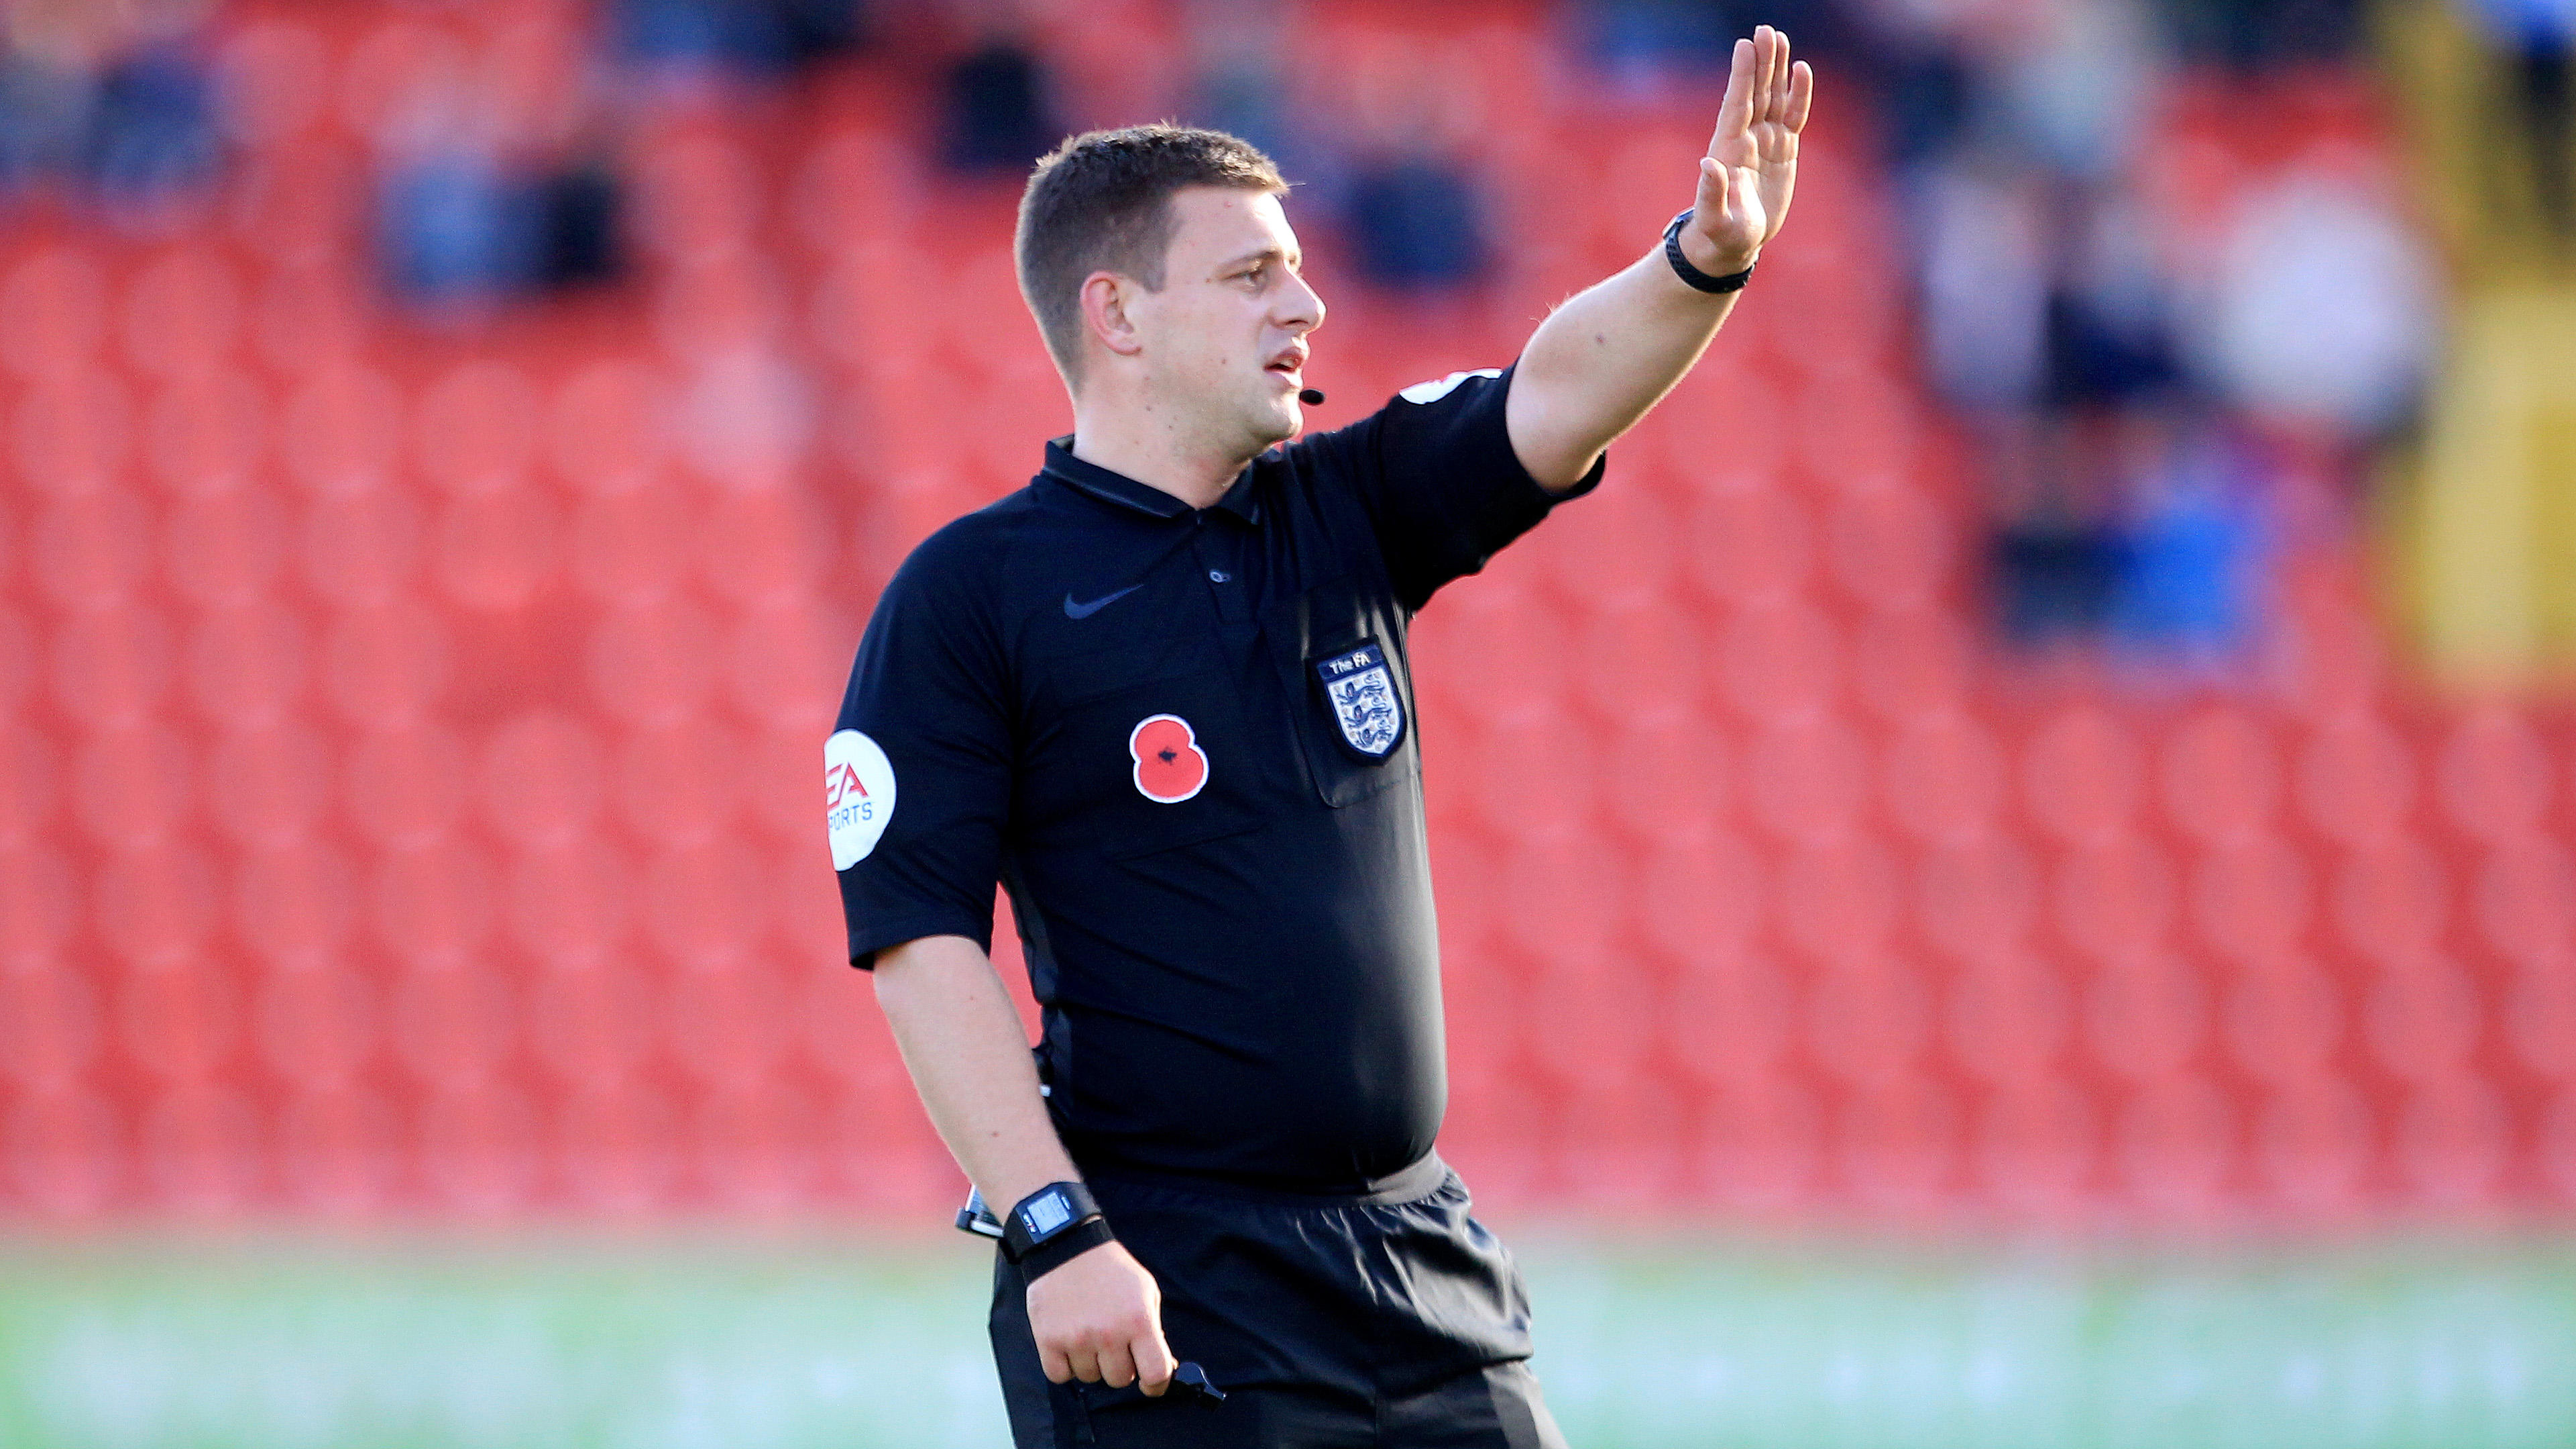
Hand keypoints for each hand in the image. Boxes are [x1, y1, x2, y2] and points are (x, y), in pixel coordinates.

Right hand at [1025, 1239, 1177, 1396]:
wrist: (1067, 1248)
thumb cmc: (1110, 1270)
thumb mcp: (1145, 1291)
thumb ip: (1153, 1328)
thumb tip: (1159, 1367)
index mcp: (1138, 1320)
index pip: (1156, 1373)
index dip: (1156, 1385)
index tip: (1150, 1384)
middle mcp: (1109, 1333)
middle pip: (1119, 1379)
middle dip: (1119, 1365)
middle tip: (1112, 1342)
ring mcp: (1077, 1339)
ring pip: (1090, 1378)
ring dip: (1091, 1363)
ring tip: (1088, 1334)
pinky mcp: (1049, 1340)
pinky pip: (1060, 1375)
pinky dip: (1065, 1365)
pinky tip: (1069, 1343)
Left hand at [1685, 24, 1813, 276]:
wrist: (1735, 242)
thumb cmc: (1721, 233)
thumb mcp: (1715, 219)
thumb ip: (1712, 193)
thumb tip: (1708, 165)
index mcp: (1728, 149)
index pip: (1737, 104)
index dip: (1742, 76)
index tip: (1744, 45)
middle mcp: (1746, 138)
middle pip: (1756, 92)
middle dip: (1761, 62)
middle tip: (1766, 30)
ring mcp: (1765, 140)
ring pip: (1773, 97)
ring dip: (1777, 69)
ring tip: (1779, 37)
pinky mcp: (1783, 148)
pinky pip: (1793, 115)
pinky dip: (1798, 95)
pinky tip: (1802, 70)